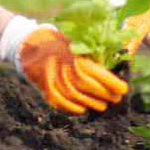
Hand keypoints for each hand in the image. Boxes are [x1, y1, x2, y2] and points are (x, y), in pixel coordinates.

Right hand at [0, 16, 127, 114]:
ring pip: (76, 97)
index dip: (111, 82)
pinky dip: (72, 108)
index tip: (123, 88)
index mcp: (72, 54)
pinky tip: (83, 109)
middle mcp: (62, 68)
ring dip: (92, 103)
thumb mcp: (73, 40)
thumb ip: (89, 52)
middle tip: (116, 98)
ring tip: (104, 105)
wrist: (26, 42)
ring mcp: (52, 80)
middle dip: (105, 94)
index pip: (96, 72)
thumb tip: (112, 62)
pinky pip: (60, 102)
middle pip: (88, 86)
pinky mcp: (44, 87)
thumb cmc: (54, 40)